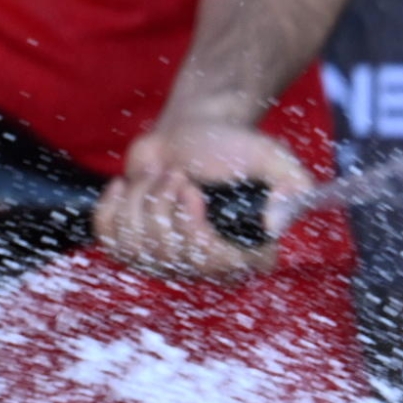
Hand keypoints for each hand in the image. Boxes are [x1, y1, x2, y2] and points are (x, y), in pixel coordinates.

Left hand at [91, 117, 310, 280]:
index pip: (212, 264)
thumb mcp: (270, 157)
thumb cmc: (230, 145)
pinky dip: (110, 206)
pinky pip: (110, 241)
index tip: (192, 191)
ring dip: (139, 198)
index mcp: (247, 254)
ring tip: (158, 175)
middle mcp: (210, 268)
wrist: (188, 134)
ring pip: (135, 246)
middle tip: (176, 173)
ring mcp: (170, 263)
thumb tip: (274, 225)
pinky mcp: (136, 248)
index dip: (193, 228)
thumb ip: (292, 183)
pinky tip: (125, 186)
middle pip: (168, 253)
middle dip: (162, 202)